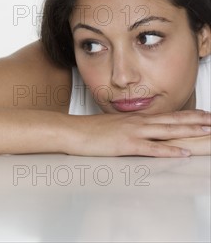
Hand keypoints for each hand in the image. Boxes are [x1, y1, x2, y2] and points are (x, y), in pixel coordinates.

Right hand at [67, 109, 210, 156]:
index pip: (166, 115)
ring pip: (167, 130)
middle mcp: (137, 122)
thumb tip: (136, 133)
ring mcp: (133, 132)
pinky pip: (153, 148)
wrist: (71, 131)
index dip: (186, 115)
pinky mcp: (126, 145)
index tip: (203, 115)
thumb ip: (126, 128)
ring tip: (207, 131)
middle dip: (196, 120)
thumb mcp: (110, 126)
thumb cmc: (86, 131)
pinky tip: (183, 153)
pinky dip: (170, 151)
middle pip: (172, 120)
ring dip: (189, 130)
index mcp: (134, 118)